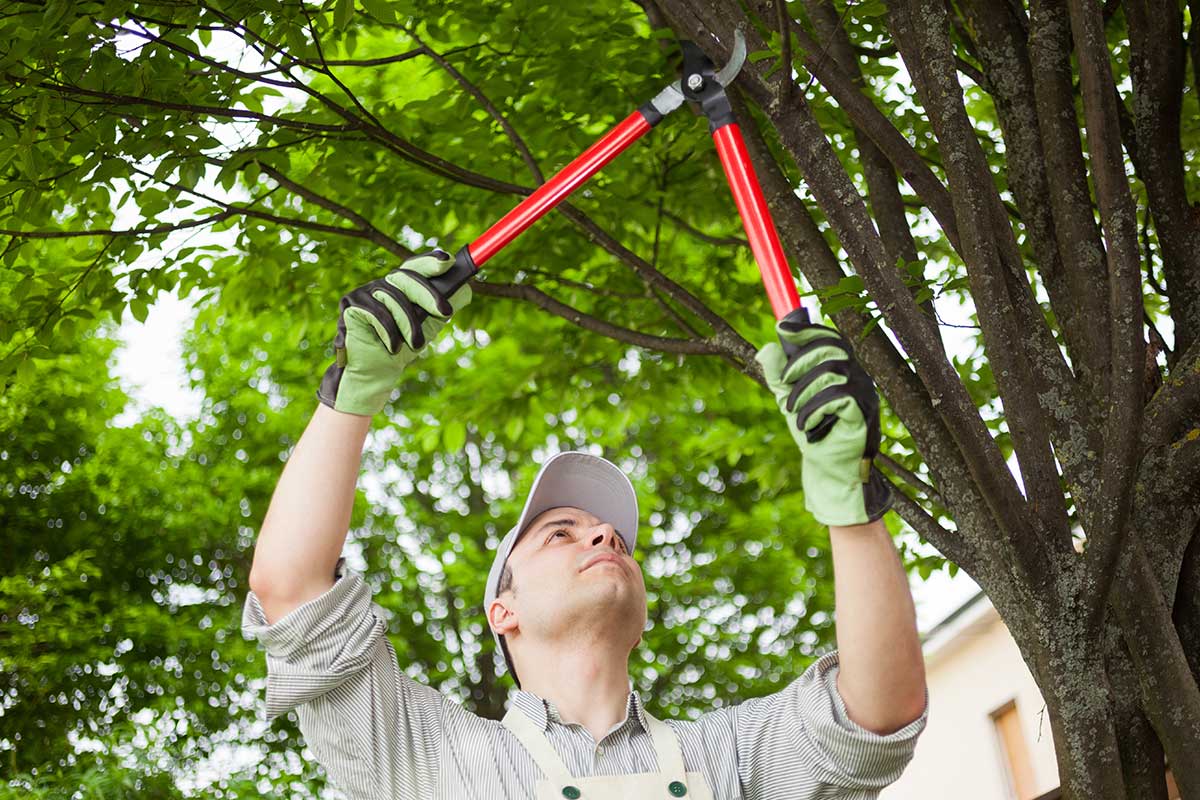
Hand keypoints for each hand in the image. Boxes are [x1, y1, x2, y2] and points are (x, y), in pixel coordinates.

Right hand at [316, 250, 471, 415]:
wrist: (377, 372)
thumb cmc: (403, 347)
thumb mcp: (429, 325)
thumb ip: (443, 307)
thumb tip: (466, 290)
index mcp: (400, 286)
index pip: (416, 266)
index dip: (430, 261)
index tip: (448, 260)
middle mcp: (381, 284)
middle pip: (406, 277)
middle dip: (428, 295)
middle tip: (446, 312)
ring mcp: (364, 292)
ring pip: (393, 297)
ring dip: (408, 324)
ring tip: (414, 345)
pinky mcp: (350, 304)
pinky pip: (375, 312)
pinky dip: (388, 332)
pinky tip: (391, 346)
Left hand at [754, 309, 891, 526]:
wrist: (827, 469)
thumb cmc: (812, 432)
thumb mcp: (788, 400)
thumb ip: (778, 375)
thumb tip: (766, 348)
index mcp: (842, 370)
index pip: (830, 338)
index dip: (808, 330)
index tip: (782, 328)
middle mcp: (857, 377)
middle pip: (831, 348)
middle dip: (800, 362)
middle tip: (784, 384)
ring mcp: (865, 394)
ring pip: (831, 371)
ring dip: (803, 391)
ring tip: (793, 412)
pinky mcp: (864, 413)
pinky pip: (838, 397)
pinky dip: (814, 409)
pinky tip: (807, 425)